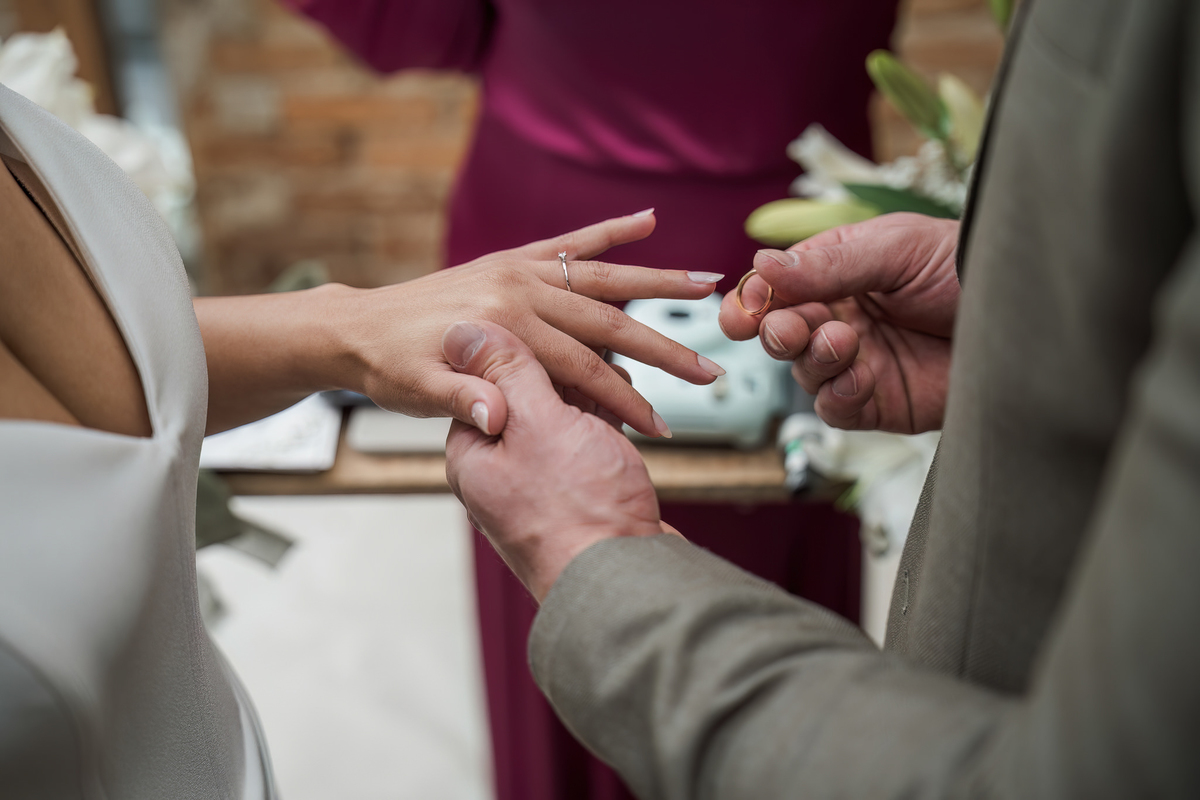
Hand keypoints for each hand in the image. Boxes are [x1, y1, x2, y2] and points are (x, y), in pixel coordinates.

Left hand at [345, 212, 723, 437]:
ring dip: (658, 281)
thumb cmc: (389, 369)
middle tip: (711, 367)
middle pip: (607, 322)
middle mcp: (516, 289)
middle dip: (664, 347)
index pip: (580, 369)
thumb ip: (461, 401)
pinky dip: (610, 232)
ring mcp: (518, 270)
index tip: (661, 426)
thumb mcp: (418, 394)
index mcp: (501, 327)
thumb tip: (498, 415)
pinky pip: (570, 243)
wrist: (356, 329)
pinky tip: (648, 221)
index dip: (623, 401)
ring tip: (709, 280)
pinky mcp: (514, 261)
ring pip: (603, 278)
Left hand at [443, 320, 668, 601]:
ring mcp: (536, 487)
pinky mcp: (574, 496)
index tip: (557, 337)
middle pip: (525, 395)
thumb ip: (506, 373)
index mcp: (472, 454)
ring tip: (622, 381)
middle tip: (599, 357)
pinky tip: (629, 408)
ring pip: (559, 418)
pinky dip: (605, 422)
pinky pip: (583, 444)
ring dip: (590, 396)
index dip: (525, 353)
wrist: (626, 582)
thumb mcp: (538, 425)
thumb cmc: (578, 512)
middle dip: (566, 374)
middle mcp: (497, 472)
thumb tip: (465, 331)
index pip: (485, 380)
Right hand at [718, 213, 959, 432]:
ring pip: (804, 372)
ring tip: (843, 342)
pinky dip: (837, 397)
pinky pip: (836, 409)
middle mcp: (840, 317)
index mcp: (836, 271)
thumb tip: (762, 264)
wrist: (1029, 316)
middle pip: (781, 332)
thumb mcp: (897, 249)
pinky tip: (861, 377)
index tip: (749, 309)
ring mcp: (857, 362)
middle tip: (788, 330)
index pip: (775, 288)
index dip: (754, 300)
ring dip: (814, 359)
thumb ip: (829, 264)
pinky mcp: (878, 404)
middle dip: (777, 331)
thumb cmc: (967, 266)